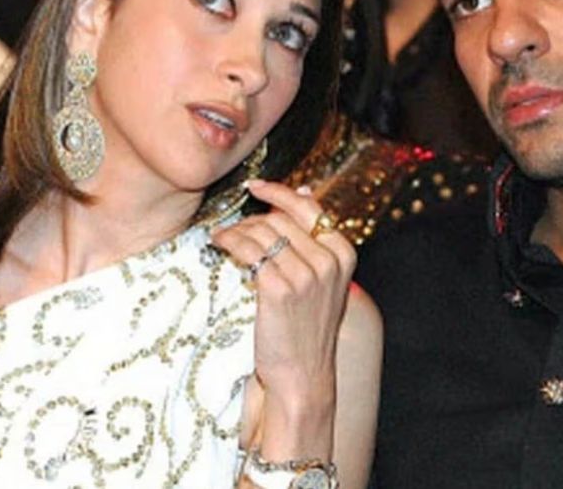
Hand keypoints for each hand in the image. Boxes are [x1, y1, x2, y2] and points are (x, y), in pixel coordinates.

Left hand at [211, 181, 354, 456]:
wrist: (303, 375)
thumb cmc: (308, 328)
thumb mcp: (324, 281)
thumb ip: (316, 239)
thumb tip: (305, 189)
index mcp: (344, 254)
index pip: (309, 208)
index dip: (279, 193)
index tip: (256, 187)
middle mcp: (328, 261)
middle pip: (281, 219)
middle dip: (252, 218)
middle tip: (234, 228)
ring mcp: (305, 275)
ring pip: (261, 232)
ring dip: (236, 230)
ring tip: (222, 237)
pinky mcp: (278, 289)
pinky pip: (248, 251)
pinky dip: (229, 242)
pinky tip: (219, 245)